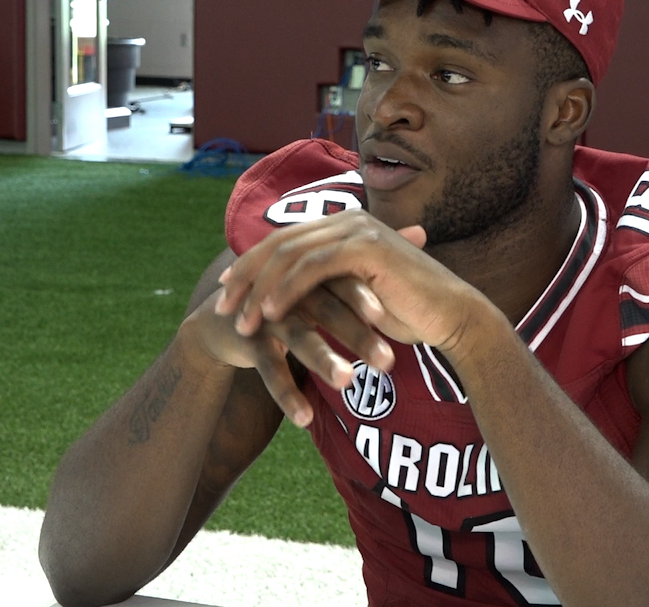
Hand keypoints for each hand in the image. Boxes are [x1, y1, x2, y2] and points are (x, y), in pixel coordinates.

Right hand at [183, 276, 393, 426]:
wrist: (225, 318)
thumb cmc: (294, 298)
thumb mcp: (333, 278)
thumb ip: (379, 261)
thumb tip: (423, 231)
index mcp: (315, 270)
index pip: (347, 278)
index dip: (373, 296)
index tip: (407, 315)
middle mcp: (291, 287)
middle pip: (327, 307)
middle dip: (357, 335)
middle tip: (388, 362)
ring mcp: (266, 312)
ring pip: (299, 336)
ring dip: (323, 361)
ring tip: (349, 383)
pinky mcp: (249, 339)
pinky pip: (269, 369)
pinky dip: (287, 394)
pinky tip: (306, 418)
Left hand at [216, 210, 494, 358]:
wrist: (452, 317)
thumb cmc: (409, 313)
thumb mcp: (357, 296)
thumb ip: (329, 287)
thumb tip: (297, 301)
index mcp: (346, 226)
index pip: (286, 240)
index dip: (250, 266)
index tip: (225, 293)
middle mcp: (350, 220)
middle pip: (280, 243)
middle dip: (245, 276)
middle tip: (221, 306)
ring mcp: (359, 230)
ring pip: (291, 255)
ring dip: (259, 290)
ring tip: (241, 321)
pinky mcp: (366, 249)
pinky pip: (313, 268)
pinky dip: (286, 291)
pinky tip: (269, 314)